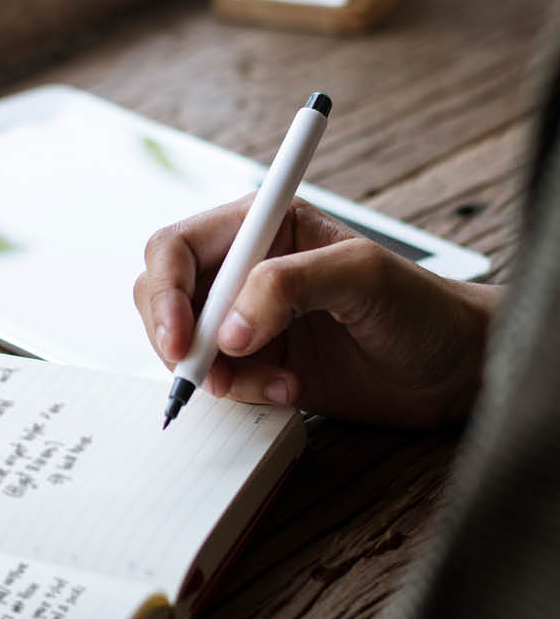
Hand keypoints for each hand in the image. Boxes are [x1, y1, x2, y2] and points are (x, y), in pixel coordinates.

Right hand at [133, 196, 500, 427]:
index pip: (177, 248)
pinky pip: (214, 377)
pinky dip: (239, 392)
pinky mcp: (255, 360)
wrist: (455, 369)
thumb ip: (290, 286)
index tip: (183, 339)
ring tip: (275, 384)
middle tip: (208, 373)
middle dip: (177, 338)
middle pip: (162, 293)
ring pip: (182, 341)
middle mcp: (243, 266)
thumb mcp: (363, 277)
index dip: (166, 292)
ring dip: (216, 373)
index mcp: (261, 225)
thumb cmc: (422, 308)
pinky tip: (288, 392)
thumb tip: (228, 329)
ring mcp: (245, 315)